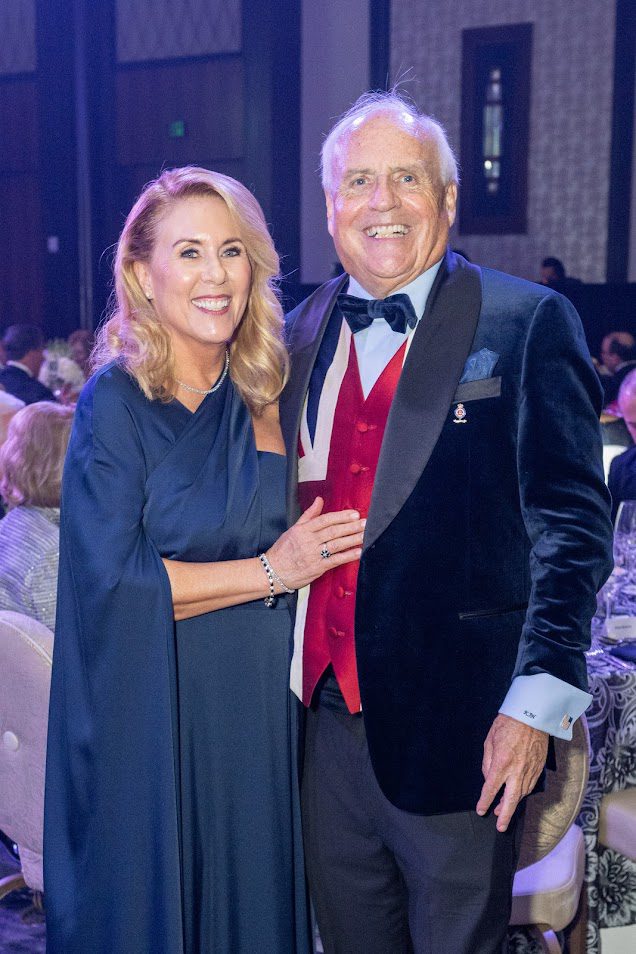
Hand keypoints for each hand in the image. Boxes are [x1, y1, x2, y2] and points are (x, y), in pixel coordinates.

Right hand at [266, 497, 363, 589]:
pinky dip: (348, 556)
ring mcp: (313, 555)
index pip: (325, 520)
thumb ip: (309, 514)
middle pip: (333, 531)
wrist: (273, 572)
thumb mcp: (293, 528)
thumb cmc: (283, 550)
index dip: (341, 516)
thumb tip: (319, 500)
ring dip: (352, 539)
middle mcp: (309, 541)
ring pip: (336, 545)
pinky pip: (335, 560)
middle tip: (366, 523)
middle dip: (351, 526)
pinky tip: (358, 552)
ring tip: (365, 535)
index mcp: (303, 530)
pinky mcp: (317, 568)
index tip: (354, 514)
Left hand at [476, 714, 547, 831]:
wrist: (532, 715)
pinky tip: (516, 796)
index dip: (485, 800)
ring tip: (504, 811)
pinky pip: (530, 786)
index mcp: (502, 762)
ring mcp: (530, 770)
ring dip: (513, 805)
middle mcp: (517, 769)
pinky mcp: (538, 768)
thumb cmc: (508, 724)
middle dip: (505, 815)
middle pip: (511, 799)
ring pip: (522, 794)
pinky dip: (522, 794)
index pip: (491, 788)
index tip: (481, 809)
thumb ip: (487, 762)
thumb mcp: (489, 740)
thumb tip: (488, 778)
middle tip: (500, 826)